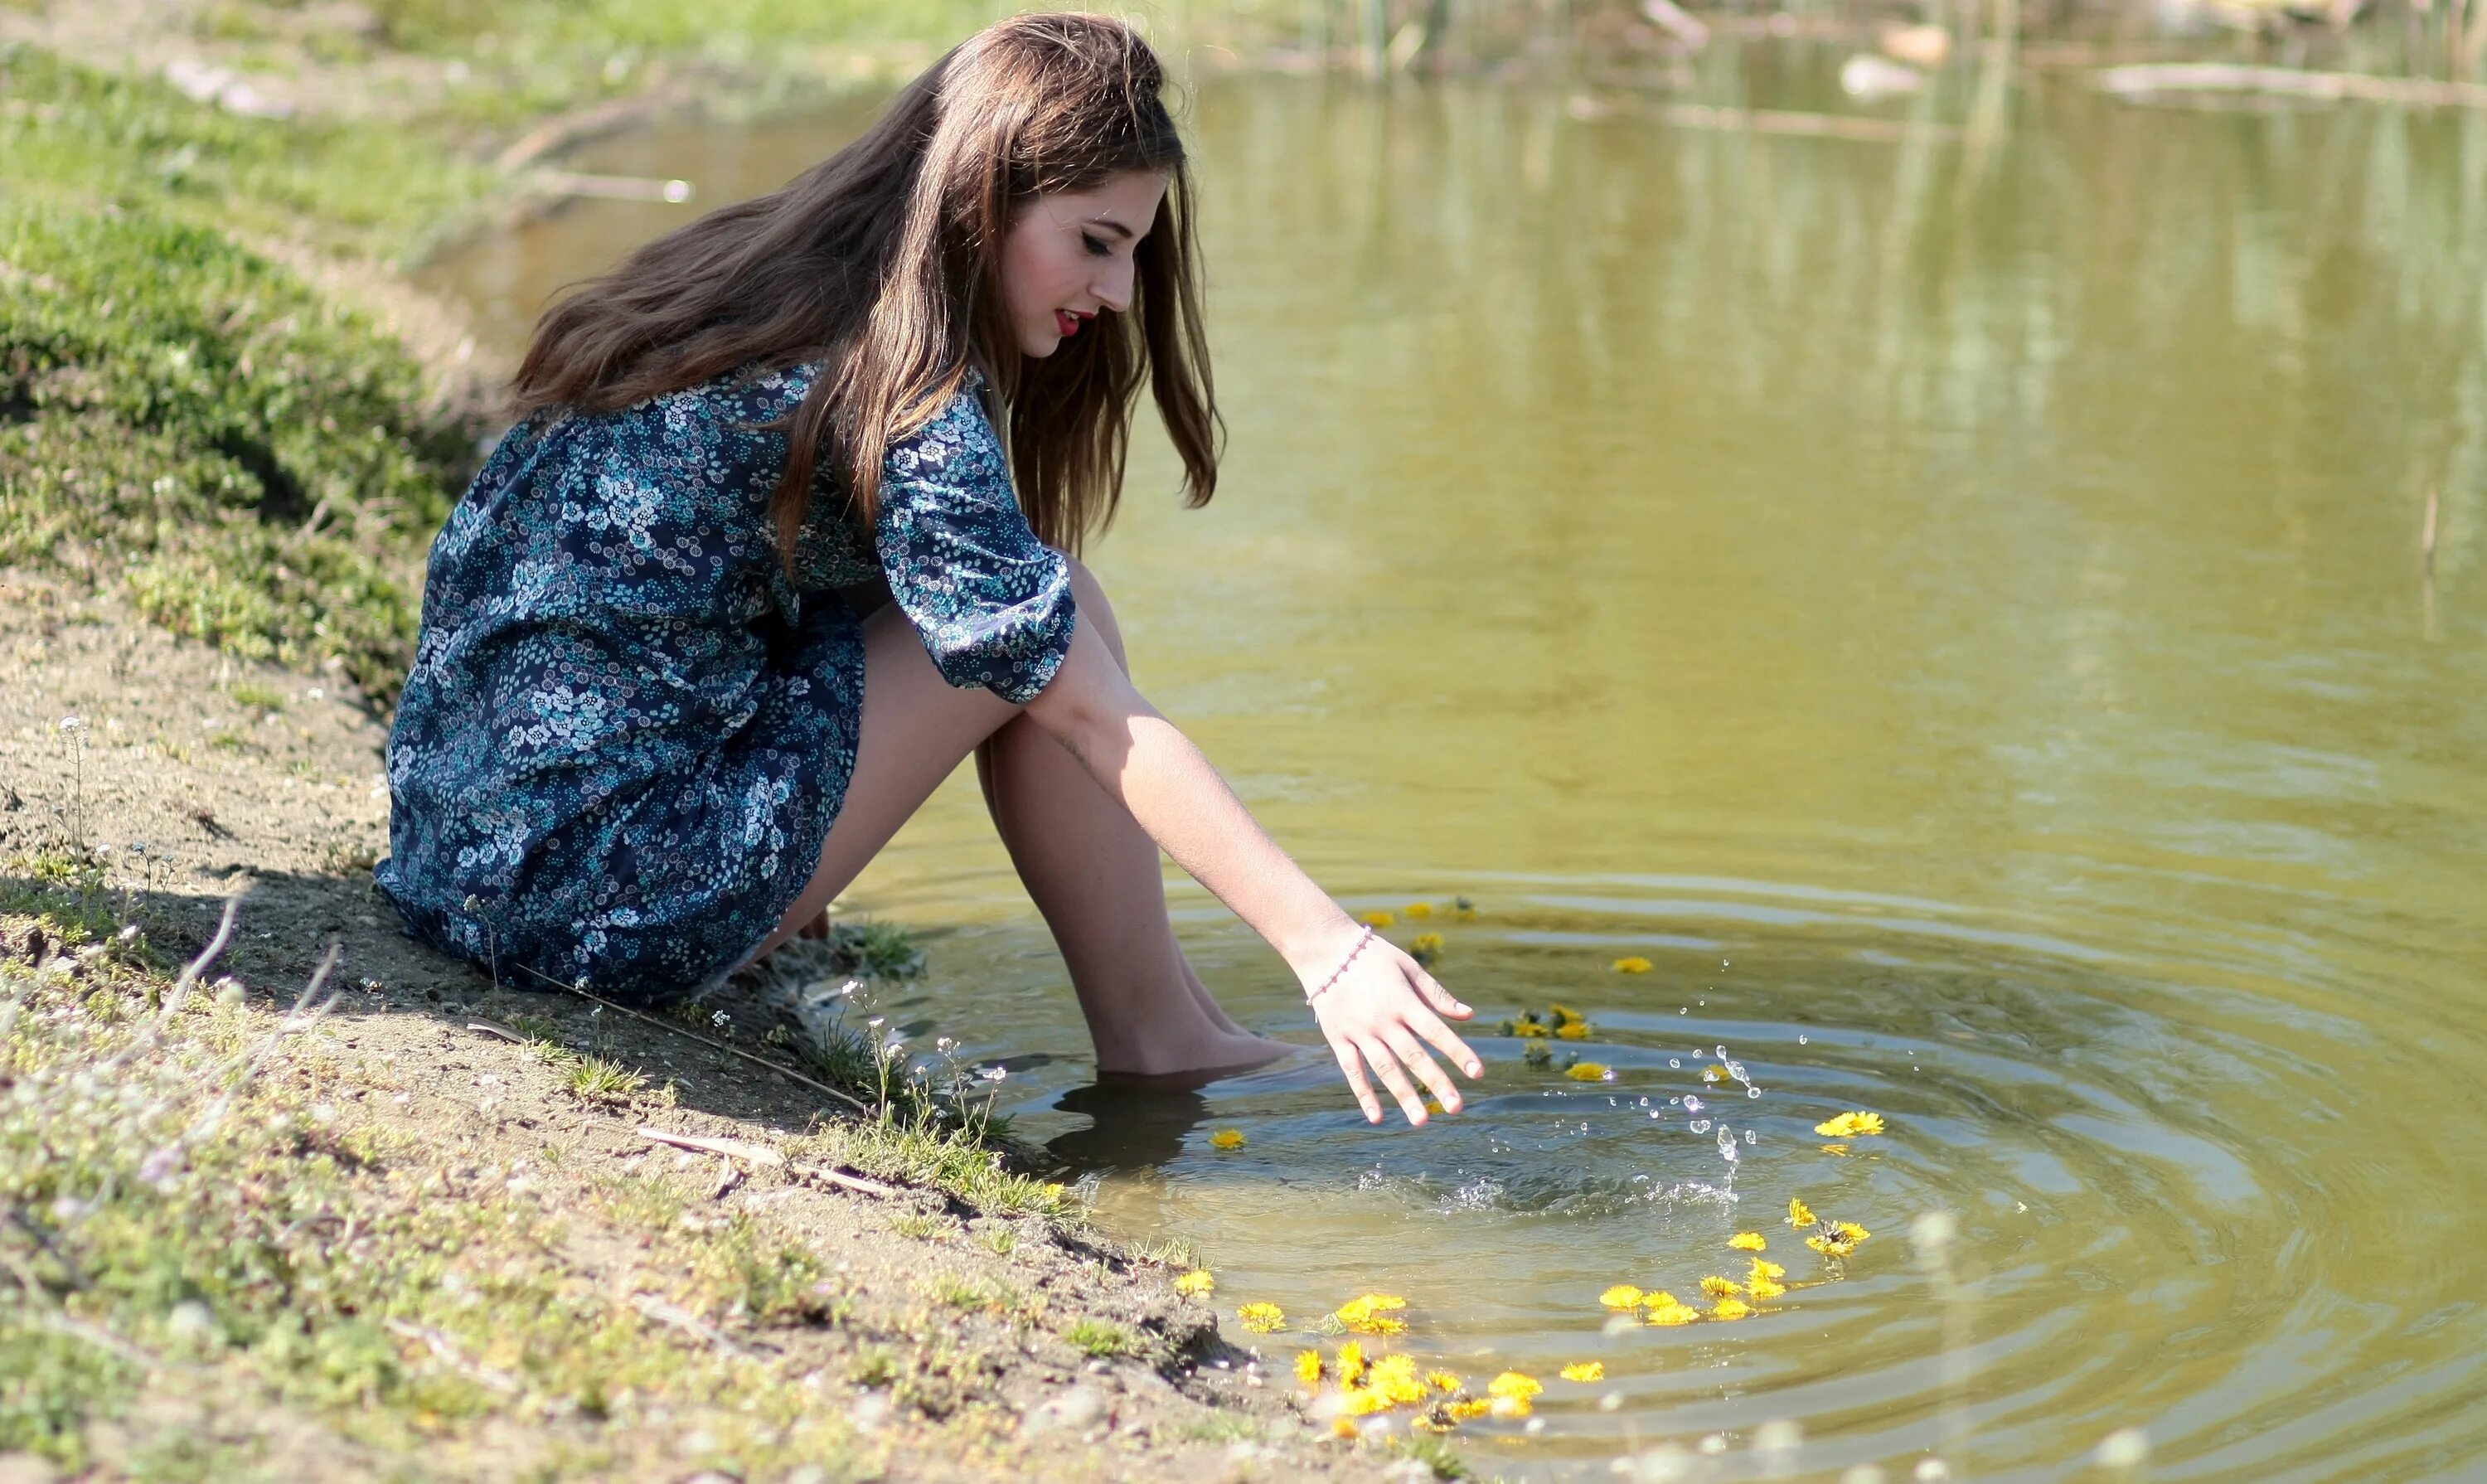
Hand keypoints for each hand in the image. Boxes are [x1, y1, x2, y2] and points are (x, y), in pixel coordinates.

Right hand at [1302, 930, 1482, 1125]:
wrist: (1323, 948)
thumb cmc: (1371, 956)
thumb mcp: (1407, 966)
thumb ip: (1436, 994)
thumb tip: (1468, 1015)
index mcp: (1403, 1001)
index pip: (1437, 1032)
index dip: (1459, 1052)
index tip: (1478, 1073)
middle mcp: (1383, 1021)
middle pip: (1414, 1056)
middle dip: (1437, 1083)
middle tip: (1457, 1108)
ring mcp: (1359, 1032)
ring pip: (1385, 1069)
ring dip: (1404, 1096)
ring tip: (1422, 1121)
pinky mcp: (1338, 1038)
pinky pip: (1352, 1071)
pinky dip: (1364, 1094)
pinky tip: (1377, 1117)